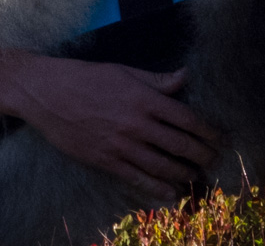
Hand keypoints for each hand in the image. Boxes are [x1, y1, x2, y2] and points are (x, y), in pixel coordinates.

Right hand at [1, 57, 218, 202]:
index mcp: (143, 98)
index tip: (219, 138)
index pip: (186, 118)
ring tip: (195, 176)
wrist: (45, 92)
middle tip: (213, 161)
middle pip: (180, 145)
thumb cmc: (84, 77)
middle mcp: (136, 123)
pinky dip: (157, 188)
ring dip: (184, 174)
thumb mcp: (122, 71)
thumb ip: (156, 80)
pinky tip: (170, 192)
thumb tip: (185, 76)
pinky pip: (138, 178)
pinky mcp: (106, 160)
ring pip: (163, 165)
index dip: (207, 131)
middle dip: (202, 155)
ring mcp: (121, 144)